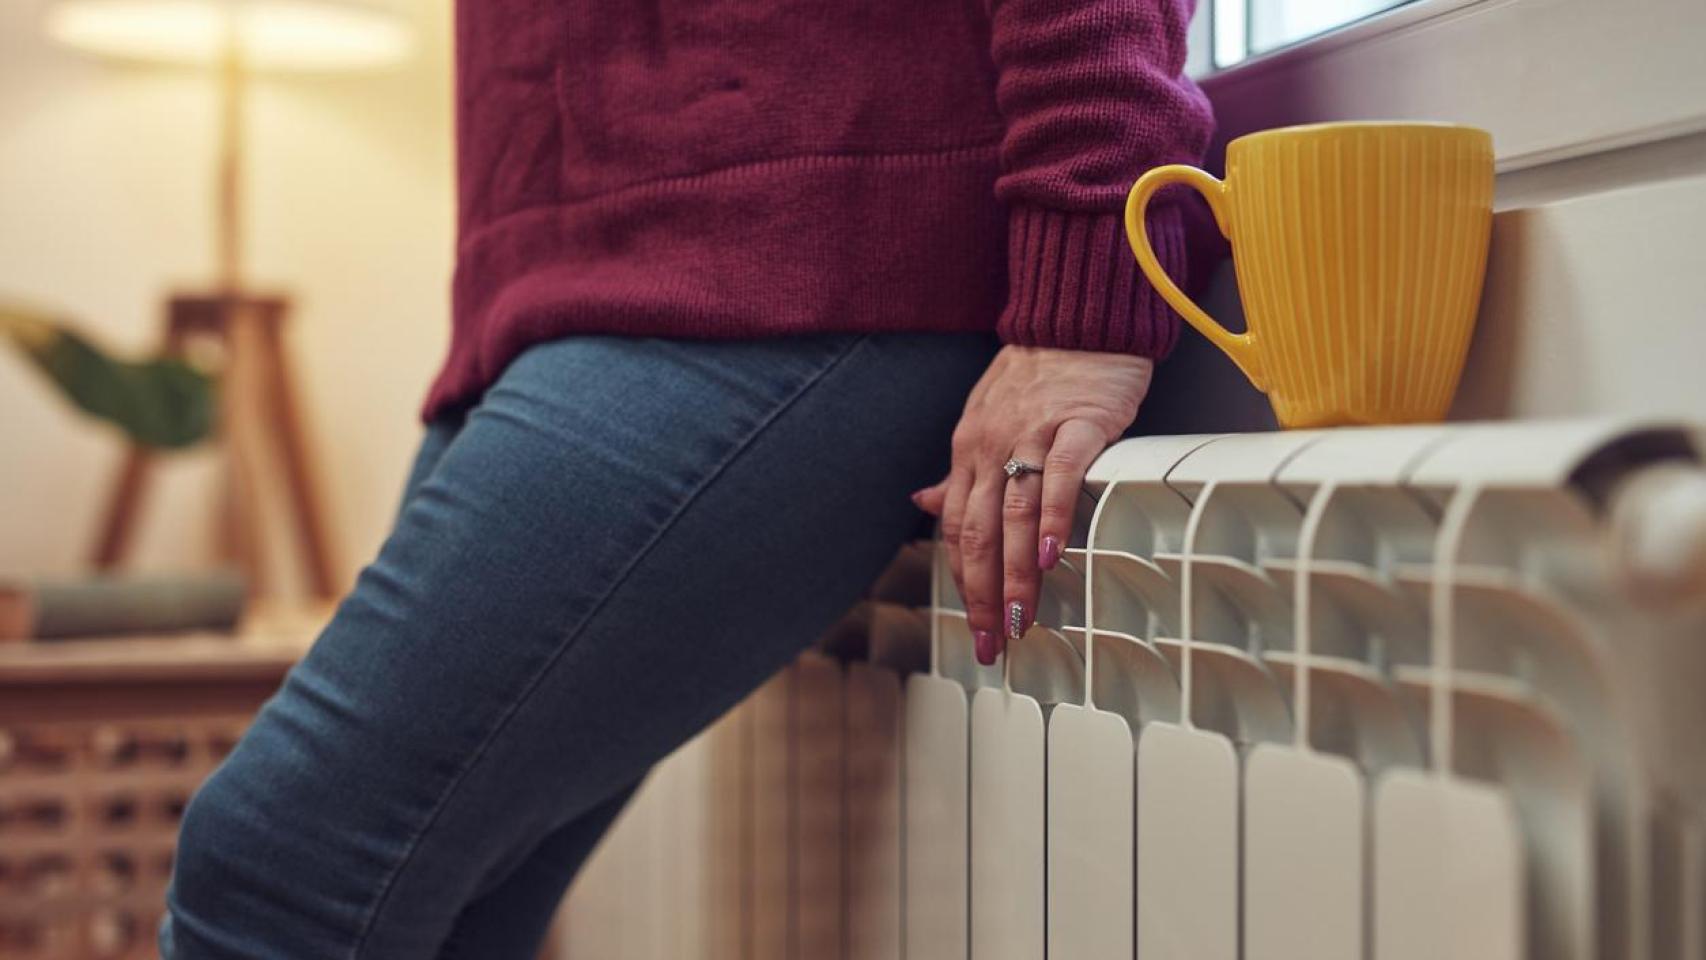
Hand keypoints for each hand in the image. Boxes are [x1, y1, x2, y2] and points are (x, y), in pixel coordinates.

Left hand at [914, 346, 1152, 664]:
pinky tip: (1054, 556)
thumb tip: (923, 505)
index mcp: (967, 451)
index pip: (956, 529)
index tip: (974, 627)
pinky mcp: (1077, 424)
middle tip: (992, 643)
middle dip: (983, 595)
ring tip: (1020, 619)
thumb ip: (960, 471)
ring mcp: (1032, 435)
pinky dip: (1054, 518)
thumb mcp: (984, 420)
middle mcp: (990, 446)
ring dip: (1016, 574)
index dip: (962, 582)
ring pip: (1015, 515)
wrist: (1076, 318)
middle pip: (980, 533)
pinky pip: (1061, 477)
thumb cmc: (1037, 374)